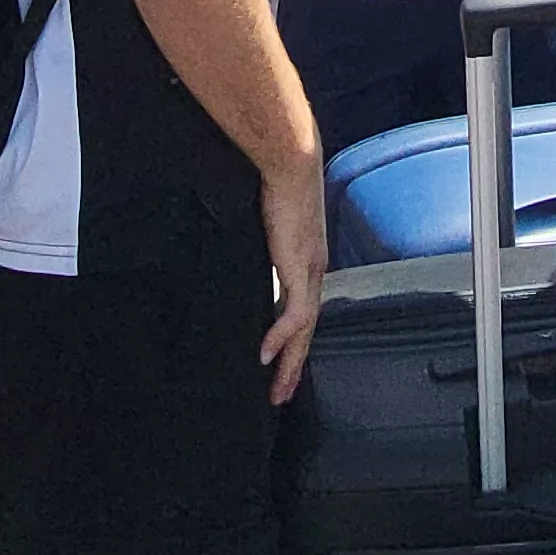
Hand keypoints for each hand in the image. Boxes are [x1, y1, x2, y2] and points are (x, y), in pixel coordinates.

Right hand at [262, 153, 327, 402]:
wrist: (289, 160)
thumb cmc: (275, 179)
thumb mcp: (265, 218)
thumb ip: (260, 239)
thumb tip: (242, 245)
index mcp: (306, 258)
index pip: (302, 309)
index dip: (292, 339)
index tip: (278, 362)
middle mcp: (313, 270)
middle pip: (307, 329)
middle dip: (294, 365)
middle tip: (280, 394)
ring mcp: (310, 271)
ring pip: (304, 330)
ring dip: (290, 363)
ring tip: (276, 390)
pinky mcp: (300, 267)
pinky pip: (294, 315)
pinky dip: (280, 337)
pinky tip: (265, 356)